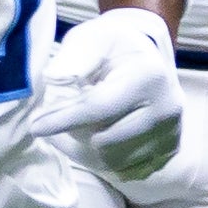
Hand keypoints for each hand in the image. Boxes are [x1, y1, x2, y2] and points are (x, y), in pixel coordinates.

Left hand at [32, 7, 182, 181]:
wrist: (147, 56)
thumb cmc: (113, 47)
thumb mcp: (92, 38)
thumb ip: (74, 56)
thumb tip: (54, 77)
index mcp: (149, 76)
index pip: (98, 108)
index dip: (63, 119)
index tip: (35, 127)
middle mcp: (167, 108)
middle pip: (103, 140)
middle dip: (75, 131)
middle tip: (63, 115)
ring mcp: (172, 132)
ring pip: (112, 160)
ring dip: (88, 147)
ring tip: (83, 123)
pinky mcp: (170, 149)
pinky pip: (125, 169)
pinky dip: (104, 158)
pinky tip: (99, 134)